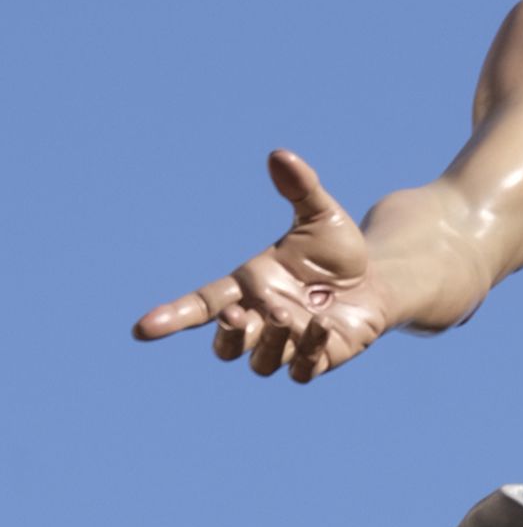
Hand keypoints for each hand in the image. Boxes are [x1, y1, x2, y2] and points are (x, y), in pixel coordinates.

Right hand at [132, 150, 390, 380]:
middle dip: (229, 335)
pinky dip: (305, 355)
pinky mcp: (319, 359)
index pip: (203, 304)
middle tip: (242, 316)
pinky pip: (302, 370)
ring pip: (260, 362)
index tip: (142, 330)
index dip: (173, 316)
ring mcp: (289, 343)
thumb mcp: (320, 214)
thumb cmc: (336, 249)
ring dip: (269, 343)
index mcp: (251, 285)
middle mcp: (263, 319)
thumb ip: (300, 189)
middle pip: (226, 344)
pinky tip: (321, 328)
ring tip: (289, 317)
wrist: (376, 278)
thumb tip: (280, 155)